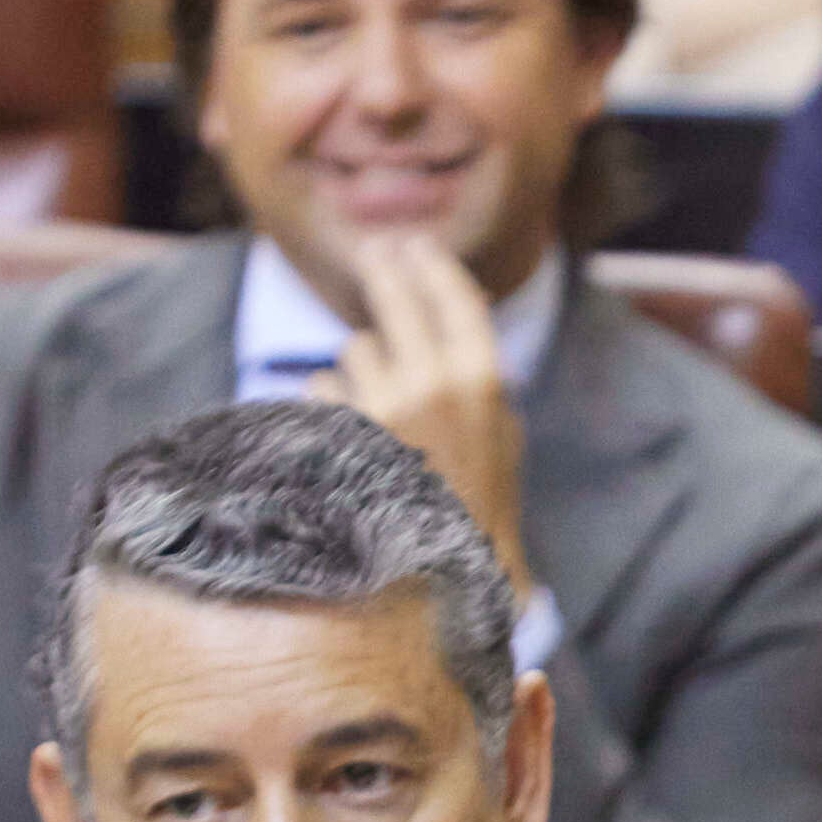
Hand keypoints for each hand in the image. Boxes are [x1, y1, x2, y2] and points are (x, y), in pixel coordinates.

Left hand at [318, 237, 531, 600]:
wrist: (434, 575)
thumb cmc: (477, 504)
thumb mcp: (501, 435)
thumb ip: (480, 374)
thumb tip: (456, 310)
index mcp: (482, 382)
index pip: (455, 298)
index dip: (433, 266)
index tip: (416, 246)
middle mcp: (428, 385)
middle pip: (396, 301)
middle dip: (385, 270)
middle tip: (376, 251)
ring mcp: (377, 408)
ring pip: (355, 350)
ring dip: (363, 367)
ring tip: (383, 410)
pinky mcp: (333, 433)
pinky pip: (321, 389)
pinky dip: (332, 405)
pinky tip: (350, 436)